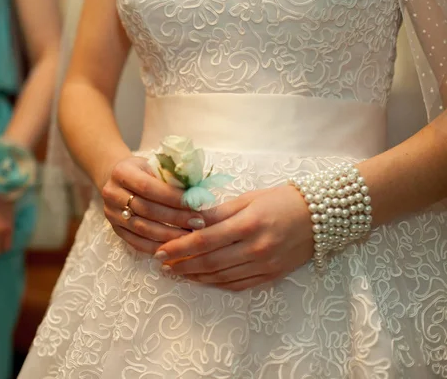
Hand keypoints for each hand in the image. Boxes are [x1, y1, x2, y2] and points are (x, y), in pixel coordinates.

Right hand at [101, 156, 205, 254]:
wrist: (117, 180)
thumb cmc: (143, 171)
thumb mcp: (154, 166)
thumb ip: (171, 178)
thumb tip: (198, 194)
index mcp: (122, 172)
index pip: (149, 187)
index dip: (173, 198)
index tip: (195, 204)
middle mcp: (112, 193)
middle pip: (147, 209)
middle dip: (175, 218)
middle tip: (198, 223)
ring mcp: (111, 213)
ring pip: (142, 228)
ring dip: (169, 235)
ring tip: (190, 236)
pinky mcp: (115, 229)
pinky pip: (136, 242)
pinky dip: (156, 246)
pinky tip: (174, 247)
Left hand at [154, 186, 313, 290]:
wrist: (323, 215)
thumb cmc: (282, 200)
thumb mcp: (248, 198)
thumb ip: (218, 212)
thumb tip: (188, 220)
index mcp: (248, 224)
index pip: (204, 240)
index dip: (179, 248)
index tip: (160, 250)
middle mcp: (256, 248)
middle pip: (209, 262)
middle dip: (182, 265)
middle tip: (162, 264)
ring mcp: (265, 265)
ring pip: (221, 277)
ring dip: (195, 276)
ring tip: (176, 271)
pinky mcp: (271, 276)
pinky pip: (238, 285)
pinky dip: (216, 284)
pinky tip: (201, 279)